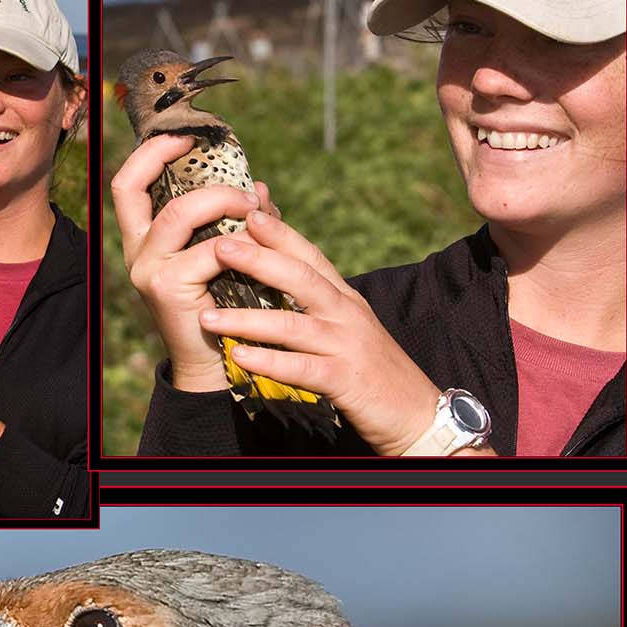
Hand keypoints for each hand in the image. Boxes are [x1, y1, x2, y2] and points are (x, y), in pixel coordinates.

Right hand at [110, 133, 274, 390]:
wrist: (217, 362)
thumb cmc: (226, 302)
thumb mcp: (228, 253)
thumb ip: (238, 220)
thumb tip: (260, 187)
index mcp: (145, 237)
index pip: (127, 182)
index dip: (151, 152)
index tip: (186, 136)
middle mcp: (137, 250)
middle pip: (134, 186)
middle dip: (179, 165)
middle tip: (234, 179)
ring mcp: (147, 269)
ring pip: (179, 214)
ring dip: (222, 201)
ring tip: (253, 207)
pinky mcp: (167, 288)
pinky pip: (208, 252)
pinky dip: (240, 245)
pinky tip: (262, 247)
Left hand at [196, 208, 442, 455]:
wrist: (419, 414)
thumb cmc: (375, 370)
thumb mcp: (350, 327)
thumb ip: (320, 302)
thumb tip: (285, 279)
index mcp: (346, 299)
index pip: (312, 257)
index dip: (281, 234)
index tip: (250, 212)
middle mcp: (348, 314)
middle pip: (301, 278)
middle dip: (259, 260)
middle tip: (220, 246)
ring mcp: (347, 346)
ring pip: (292, 325)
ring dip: (247, 319)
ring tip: (208, 316)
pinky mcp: (346, 380)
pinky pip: (302, 369)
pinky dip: (269, 363)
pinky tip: (240, 358)